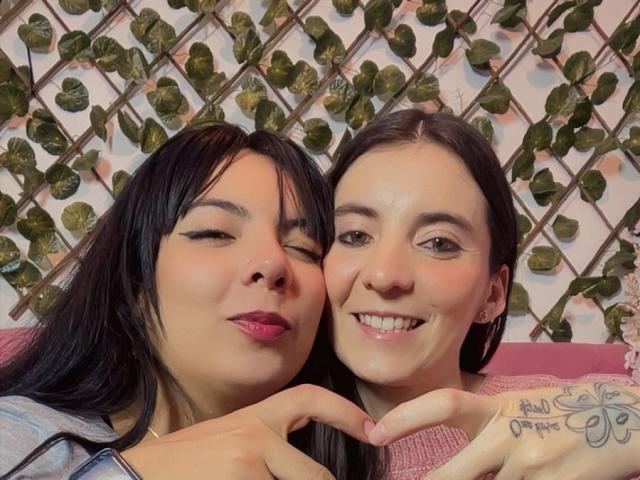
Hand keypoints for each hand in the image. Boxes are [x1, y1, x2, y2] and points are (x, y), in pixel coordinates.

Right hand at [123, 384, 372, 479]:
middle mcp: (255, 436)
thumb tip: (298, 460)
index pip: (309, 398)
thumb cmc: (180, 466)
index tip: (373, 430)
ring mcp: (249, 464)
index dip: (346, 412)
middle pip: (317, 476)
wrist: (131, 477)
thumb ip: (263, 444)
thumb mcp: (224, 441)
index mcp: (253, 418)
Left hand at [367, 382, 639, 478]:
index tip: (375, 434)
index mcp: (496, 408)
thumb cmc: (558, 412)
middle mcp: (510, 435)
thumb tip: (454, 467)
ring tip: (465, 477)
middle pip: (454, 473)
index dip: (406, 417)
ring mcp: (533, 466)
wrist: (619, 419)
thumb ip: (483, 431)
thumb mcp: (515, 408)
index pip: (443, 404)